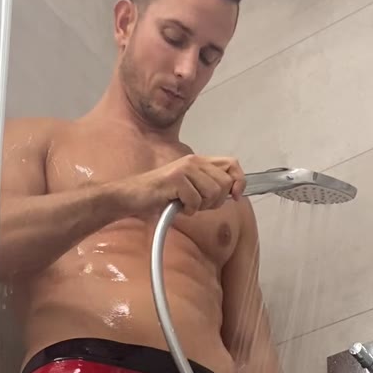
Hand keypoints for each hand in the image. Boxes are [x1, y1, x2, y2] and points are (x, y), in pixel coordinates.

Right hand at [121, 154, 245, 218]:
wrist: (134, 197)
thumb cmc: (161, 195)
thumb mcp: (190, 189)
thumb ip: (209, 186)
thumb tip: (233, 193)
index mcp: (199, 161)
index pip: (232, 164)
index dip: (239, 181)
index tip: (236, 196)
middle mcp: (194, 161)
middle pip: (224, 184)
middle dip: (215, 201)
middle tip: (198, 204)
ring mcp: (185, 169)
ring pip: (212, 193)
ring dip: (200, 206)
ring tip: (185, 204)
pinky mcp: (176, 179)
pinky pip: (196, 201)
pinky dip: (187, 210)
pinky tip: (176, 206)